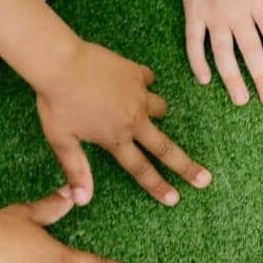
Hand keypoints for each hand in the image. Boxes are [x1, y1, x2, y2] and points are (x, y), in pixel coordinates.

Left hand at [34, 41, 210, 205]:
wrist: (61, 62)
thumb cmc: (56, 102)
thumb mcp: (61, 140)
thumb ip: (76, 170)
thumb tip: (82, 200)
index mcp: (115, 138)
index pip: (141, 169)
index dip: (158, 186)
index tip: (175, 199)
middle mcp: (133, 120)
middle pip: (165, 148)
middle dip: (186, 166)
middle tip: (205, 179)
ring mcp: (138, 95)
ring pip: (160, 108)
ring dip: (157, 113)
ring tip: (147, 112)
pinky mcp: (136, 73)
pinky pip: (147, 80)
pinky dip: (142, 83)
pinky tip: (132, 81)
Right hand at [172, 0, 262, 105]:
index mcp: (259, 0)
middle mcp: (237, 12)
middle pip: (251, 51)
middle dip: (261, 76)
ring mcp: (213, 15)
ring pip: (223, 53)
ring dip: (232, 78)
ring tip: (241, 99)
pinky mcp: (193, 13)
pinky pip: (194, 41)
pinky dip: (197, 61)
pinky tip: (204, 79)